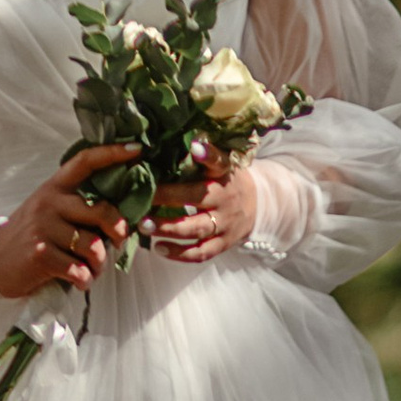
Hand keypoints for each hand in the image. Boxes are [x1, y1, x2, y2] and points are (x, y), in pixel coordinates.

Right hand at [0, 143, 138, 300]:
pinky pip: (79, 269)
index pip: (84, 162)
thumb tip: (121, 219)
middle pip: (101, 211)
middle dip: (118, 232)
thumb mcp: (49, 211)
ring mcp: (43, 228)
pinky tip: (79, 280)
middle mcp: (49, 203)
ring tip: (92, 270)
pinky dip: (85, 280)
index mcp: (54, 187)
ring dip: (100, 264)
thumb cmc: (30, 236)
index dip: (112, 153)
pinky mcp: (40, 254)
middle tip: (117, 243)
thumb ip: (77, 208)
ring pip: (93, 246)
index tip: (137, 149)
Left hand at [144, 149, 259, 264]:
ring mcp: (225, 223)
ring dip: (168, 229)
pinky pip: (201, 252)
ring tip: (143, 226)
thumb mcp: (220, 165)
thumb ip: (199, 159)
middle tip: (142, 200)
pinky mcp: (223, 243)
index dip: (208, 154)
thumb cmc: (226, 181)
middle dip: (168, 199)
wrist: (258, 205)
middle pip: (197, 199)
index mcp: (223, 174)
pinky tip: (158, 248)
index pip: (219, 162)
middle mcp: (225, 198)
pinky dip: (179, 254)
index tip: (194, 147)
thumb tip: (167, 146)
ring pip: (196, 229)